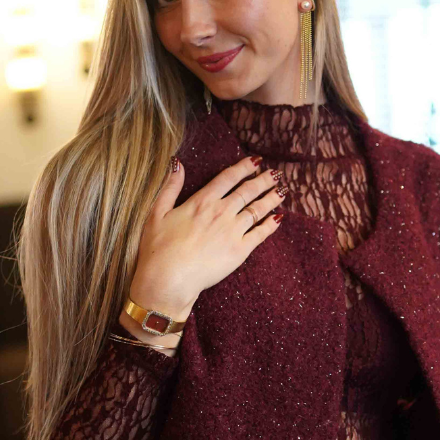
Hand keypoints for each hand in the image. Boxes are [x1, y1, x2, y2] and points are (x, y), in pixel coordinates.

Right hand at [131, 155, 284, 314]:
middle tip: (275, 173)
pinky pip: (260, 234)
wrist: (168, 278)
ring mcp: (233, 231)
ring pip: (257, 209)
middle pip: (248, 191)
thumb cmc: (158, 248)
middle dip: (263, 180)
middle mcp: (221, 212)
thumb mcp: (157, 212)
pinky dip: (271, 225)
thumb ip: (170, 187)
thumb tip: (177, 164)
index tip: (256, 161)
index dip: (244, 167)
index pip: (228, 178)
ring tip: (282, 191)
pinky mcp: (240, 251)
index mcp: (202, 201)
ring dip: (271, 198)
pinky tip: (278, 218)